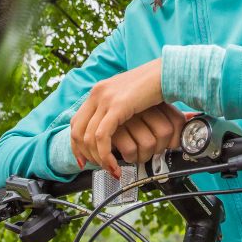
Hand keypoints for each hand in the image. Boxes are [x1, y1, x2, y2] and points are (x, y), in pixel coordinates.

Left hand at [70, 58, 173, 175]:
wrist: (166, 73)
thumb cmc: (152, 87)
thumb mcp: (127, 97)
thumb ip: (115, 108)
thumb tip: (112, 128)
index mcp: (98, 91)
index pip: (76, 122)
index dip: (76, 144)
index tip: (83, 159)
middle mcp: (97, 94)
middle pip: (77, 131)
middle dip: (85, 154)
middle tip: (98, 167)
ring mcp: (105, 99)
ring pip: (89, 137)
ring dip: (98, 159)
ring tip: (110, 168)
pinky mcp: (117, 106)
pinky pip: (102, 136)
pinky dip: (105, 155)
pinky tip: (113, 164)